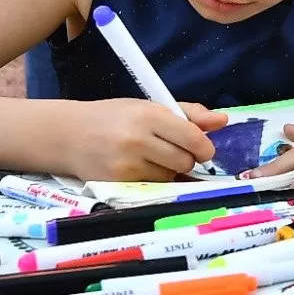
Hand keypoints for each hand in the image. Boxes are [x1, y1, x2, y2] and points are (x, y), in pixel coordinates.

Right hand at [57, 100, 227, 181]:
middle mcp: (137, 140)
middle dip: (186, 159)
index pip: (193, 138)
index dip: (204, 147)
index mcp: (150, 115)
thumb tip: (223, 121)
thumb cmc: (116, 118)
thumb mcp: (150, 107)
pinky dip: (152, 180)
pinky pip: (152, 187)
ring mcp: (125, 164)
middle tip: (172, 151)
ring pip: (170, 177)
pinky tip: (139, 168)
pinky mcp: (116, 183)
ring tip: (150, 157)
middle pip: (185, 161)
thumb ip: (190, 114)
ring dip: (168, 170)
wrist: (69, 134)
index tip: (203, 149)